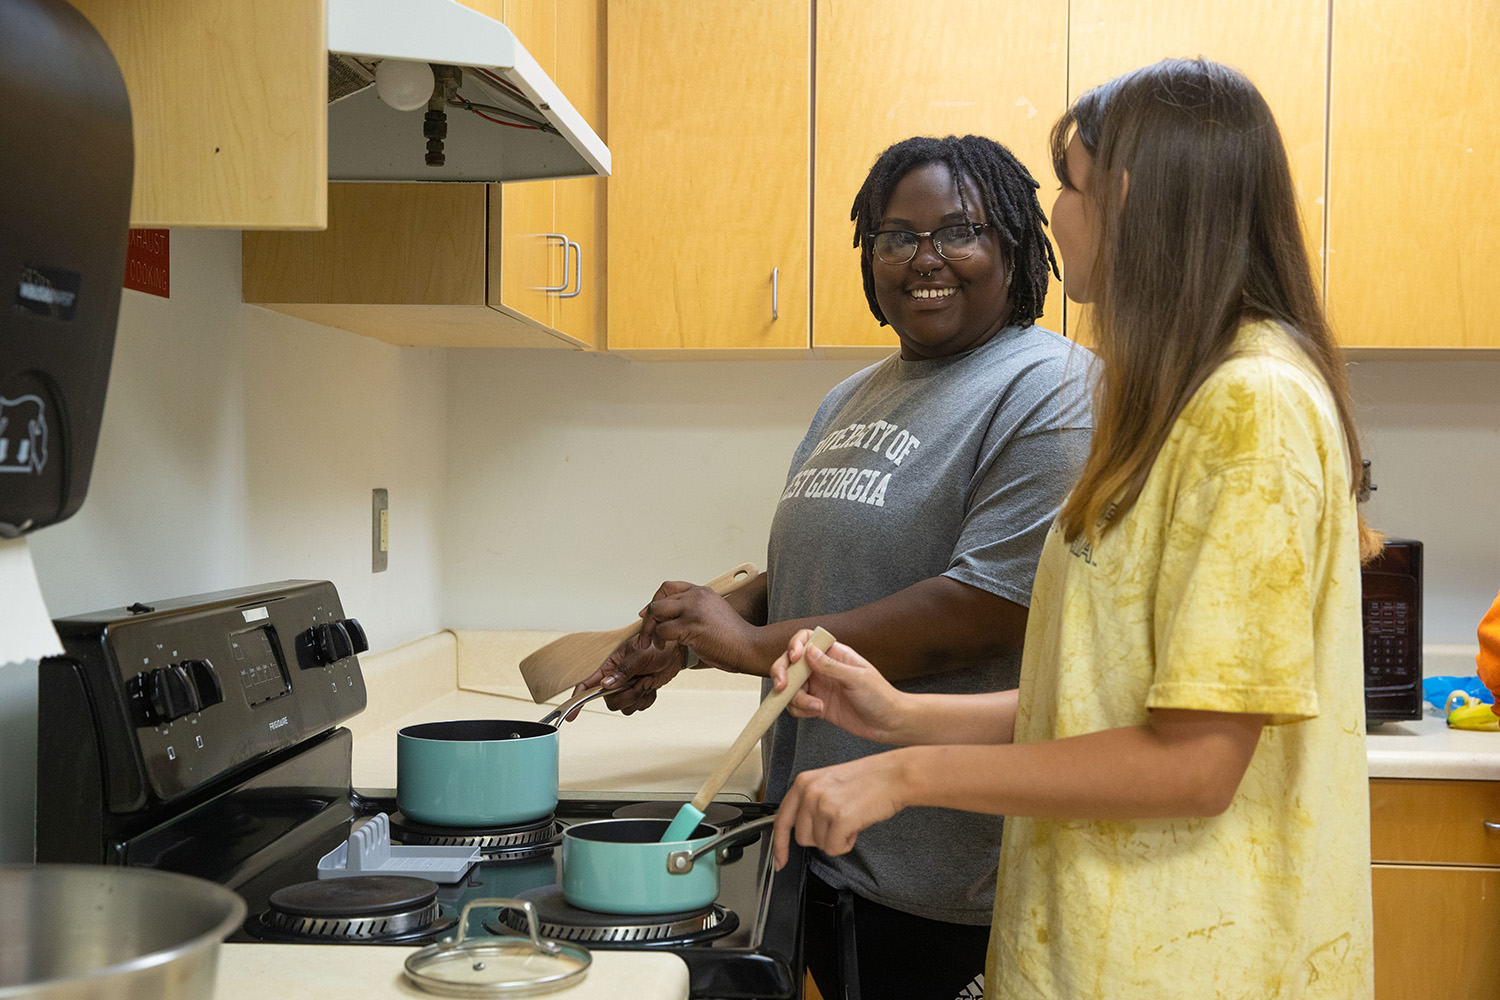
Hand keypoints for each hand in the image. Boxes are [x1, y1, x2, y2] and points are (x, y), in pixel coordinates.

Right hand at [566, 632, 687, 718]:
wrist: (675, 651)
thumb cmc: (656, 645)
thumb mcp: (639, 654)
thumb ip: (623, 670)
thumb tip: (606, 684)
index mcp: (609, 665)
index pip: (588, 684)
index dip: (578, 700)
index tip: (571, 715)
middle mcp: (615, 678)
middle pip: (610, 701)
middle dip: (628, 695)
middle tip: (641, 681)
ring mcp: (626, 687)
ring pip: (624, 707)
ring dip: (639, 696)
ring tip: (647, 680)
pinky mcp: (638, 693)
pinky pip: (638, 707)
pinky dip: (647, 699)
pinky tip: (651, 685)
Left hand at [639, 580, 759, 672]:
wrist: (749, 646)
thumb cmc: (733, 638)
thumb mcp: (714, 614)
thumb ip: (695, 611)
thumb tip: (673, 621)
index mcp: (702, 592)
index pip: (669, 587)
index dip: (655, 600)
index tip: (647, 613)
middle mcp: (697, 596)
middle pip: (659, 599)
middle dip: (648, 618)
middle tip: (645, 634)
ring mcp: (693, 610)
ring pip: (656, 613)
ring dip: (649, 630)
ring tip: (654, 643)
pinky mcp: (691, 626)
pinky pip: (662, 631)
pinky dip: (659, 640)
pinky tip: (665, 647)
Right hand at [768, 632, 908, 744]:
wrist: (888, 724)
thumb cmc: (880, 696)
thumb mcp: (857, 678)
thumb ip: (832, 666)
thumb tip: (809, 652)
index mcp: (834, 653)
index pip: (806, 639)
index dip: (795, 645)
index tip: (794, 658)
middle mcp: (822, 668)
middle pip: (790, 662)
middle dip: (781, 672)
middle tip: (782, 686)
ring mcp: (818, 686)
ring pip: (790, 686)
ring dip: (796, 698)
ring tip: (816, 706)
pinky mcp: (816, 704)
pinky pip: (796, 704)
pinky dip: (800, 709)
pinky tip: (817, 712)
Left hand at [771, 752, 909, 869]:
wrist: (893, 775)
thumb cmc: (867, 780)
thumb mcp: (828, 782)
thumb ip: (810, 802)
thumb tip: (801, 829)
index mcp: (804, 782)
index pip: (782, 819)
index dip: (779, 844)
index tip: (779, 860)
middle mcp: (809, 792)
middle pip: (802, 837)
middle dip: (821, 837)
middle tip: (839, 822)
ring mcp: (823, 805)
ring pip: (820, 844)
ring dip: (836, 838)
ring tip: (851, 819)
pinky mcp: (839, 818)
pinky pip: (833, 848)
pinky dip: (846, 844)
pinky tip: (855, 827)